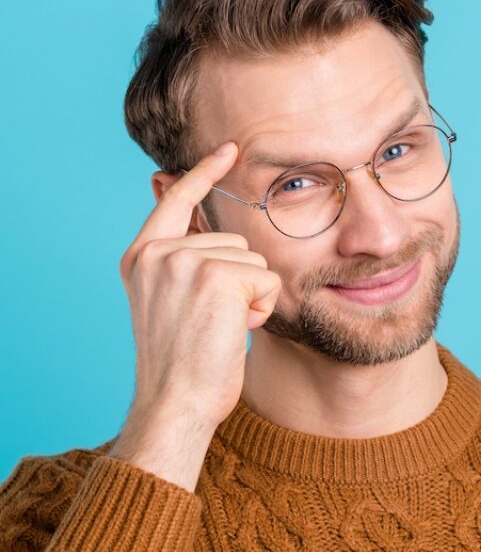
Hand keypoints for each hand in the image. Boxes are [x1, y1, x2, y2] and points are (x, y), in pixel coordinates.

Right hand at [118, 142, 281, 434]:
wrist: (175, 404)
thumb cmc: (182, 363)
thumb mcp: (171, 302)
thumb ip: (187, 261)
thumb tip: (209, 226)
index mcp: (141, 257)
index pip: (176, 200)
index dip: (205, 173)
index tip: (231, 147)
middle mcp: (157, 253)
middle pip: (233, 241)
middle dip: (238, 282)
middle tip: (212, 322)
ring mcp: (184, 261)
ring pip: (254, 262)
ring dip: (250, 297)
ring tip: (220, 328)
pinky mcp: (216, 276)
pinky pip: (266, 280)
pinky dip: (261, 309)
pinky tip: (235, 330)